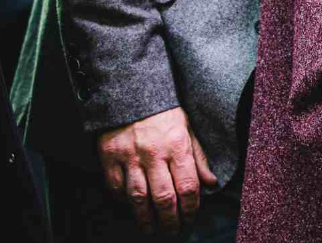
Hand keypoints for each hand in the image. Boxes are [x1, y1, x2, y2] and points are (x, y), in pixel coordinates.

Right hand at [96, 106, 216, 235]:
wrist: (131, 92)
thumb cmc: (164, 113)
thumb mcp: (188, 129)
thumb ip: (199, 158)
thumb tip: (211, 183)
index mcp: (177, 145)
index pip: (187, 185)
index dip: (190, 207)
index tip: (190, 218)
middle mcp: (154, 153)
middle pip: (163, 197)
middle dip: (169, 219)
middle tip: (172, 231)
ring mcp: (130, 156)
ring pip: (138, 197)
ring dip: (145, 217)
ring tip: (151, 228)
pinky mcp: (109, 157)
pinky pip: (115, 186)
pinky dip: (123, 201)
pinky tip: (130, 208)